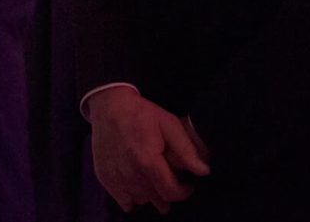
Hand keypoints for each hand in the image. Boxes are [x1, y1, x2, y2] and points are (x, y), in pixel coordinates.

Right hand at [88, 86, 208, 213]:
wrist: (109, 106)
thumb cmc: (141, 114)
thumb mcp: (169, 125)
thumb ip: (187, 150)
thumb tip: (204, 171)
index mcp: (147, 161)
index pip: (171, 192)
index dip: (184, 192)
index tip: (187, 185)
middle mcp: (130, 174)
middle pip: (157, 198)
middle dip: (168, 191)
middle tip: (170, 175)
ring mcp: (116, 179)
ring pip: (142, 200)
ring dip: (151, 194)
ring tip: (153, 177)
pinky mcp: (106, 179)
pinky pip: (125, 202)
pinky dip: (134, 197)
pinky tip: (138, 184)